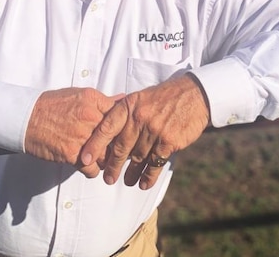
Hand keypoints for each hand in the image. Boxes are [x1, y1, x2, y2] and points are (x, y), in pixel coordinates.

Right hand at [24, 87, 120, 177]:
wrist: (27, 118)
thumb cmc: (52, 105)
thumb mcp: (79, 94)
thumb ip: (102, 100)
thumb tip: (123, 99)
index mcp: (94, 101)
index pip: (121, 116)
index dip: (125, 127)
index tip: (125, 134)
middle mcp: (90, 118)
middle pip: (117, 138)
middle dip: (117, 147)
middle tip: (117, 152)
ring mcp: (82, 136)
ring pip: (106, 156)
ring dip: (104, 160)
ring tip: (100, 159)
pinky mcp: (72, 154)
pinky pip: (92, 169)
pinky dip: (91, 170)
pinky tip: (87, 166)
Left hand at [79, 73, 210, 189]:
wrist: (194, 95)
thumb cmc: (165, 97)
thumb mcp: (141, 98)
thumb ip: (125, 113)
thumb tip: (107, 132)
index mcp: (129, 106)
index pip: (106, 127)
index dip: (94, 145)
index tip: (85, 159)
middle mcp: (139, 118)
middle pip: (120, 147)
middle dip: (111, 166)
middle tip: (107, 178)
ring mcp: (154, 130)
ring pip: (137, 158)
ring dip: (131, 173)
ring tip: (127, 181)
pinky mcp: (169, 141)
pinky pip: (155, 163)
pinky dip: (148, 176)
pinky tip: (144, 183)